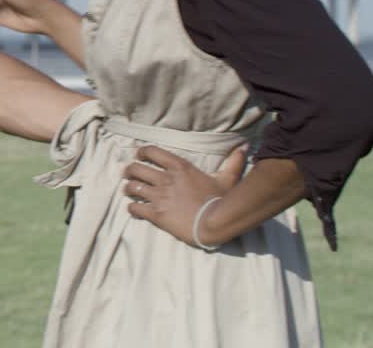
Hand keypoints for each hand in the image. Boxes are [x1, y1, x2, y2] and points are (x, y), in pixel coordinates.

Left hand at [122, 143, 248, 246]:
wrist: (216, 223)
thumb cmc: (221, 201)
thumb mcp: (228, 179)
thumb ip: (233, 163)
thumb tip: (244, 148)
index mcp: (180, 168)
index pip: (152, 152)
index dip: (142, 152)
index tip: (139, 155)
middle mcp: (165, 179)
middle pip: (136, 168)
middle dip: (129, 171)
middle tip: (128, 174)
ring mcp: (159, 196)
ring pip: (132, 187)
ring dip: (128, 188)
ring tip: (128, 190)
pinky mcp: (156, 214)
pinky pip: (134, 207)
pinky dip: (132, 207)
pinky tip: (134, 209)